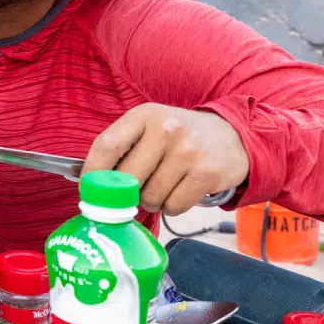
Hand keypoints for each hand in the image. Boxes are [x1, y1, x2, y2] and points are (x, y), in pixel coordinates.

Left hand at [82, 104, 248, 214]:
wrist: (233, 136)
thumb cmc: (179, 137)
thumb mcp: (150, 127)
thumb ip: (122, 148)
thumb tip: (91, 184)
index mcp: (144, 115)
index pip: (106, 146)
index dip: (92, 173)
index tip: (90, 189)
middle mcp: (166, 129)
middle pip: (127, 179)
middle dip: (126, 194)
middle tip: (136, 191)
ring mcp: (188, 151)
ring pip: (150, 197)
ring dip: (152, 202)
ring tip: (164, 186)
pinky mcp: (207, 173)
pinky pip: (174, 206)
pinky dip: (172, 207)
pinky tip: (180, 192)